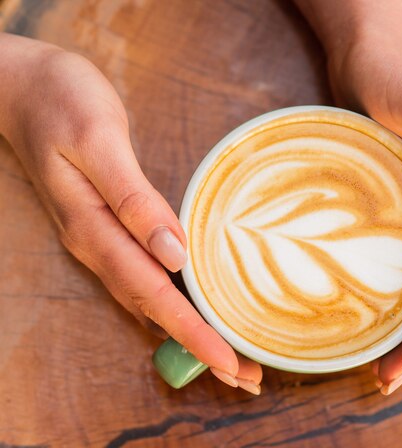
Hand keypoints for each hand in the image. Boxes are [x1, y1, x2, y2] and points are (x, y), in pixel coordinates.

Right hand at [0, 33, 261, 392]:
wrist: (26, 86)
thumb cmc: (63, 103)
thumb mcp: (99, 142)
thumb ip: (133, 199)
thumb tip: (173, 251)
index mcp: (95, 229)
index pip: (153, 294)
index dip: (192, 331)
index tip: (228, 362)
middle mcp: (98, 245)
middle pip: (154, 309)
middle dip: (199, 346)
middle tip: (245, 377)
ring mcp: (101, 239)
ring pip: (150, 299)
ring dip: (190, 331)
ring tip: (230, 356)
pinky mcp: (109, 227)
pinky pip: (145, 277)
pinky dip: (174, 302)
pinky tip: (194, 309)